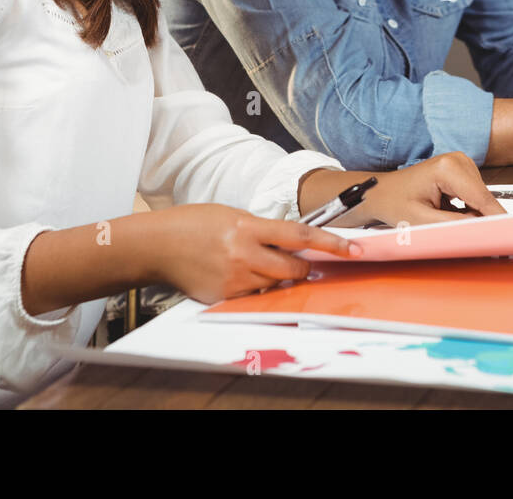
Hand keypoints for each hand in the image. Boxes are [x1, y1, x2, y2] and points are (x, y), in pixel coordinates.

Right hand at [150, 203, 361, 303]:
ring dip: (277, 277)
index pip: (300, 235)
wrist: (158, 246)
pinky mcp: (224, 297)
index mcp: (248, 228)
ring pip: (275, 285)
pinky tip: (237, 273)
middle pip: (294, 268)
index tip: (354, 250)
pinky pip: (254, 296)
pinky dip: (255, 287)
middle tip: (301, 261)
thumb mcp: (232, 215)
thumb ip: (262, 229)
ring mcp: (234, 279)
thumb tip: (291, 243)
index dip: (331, 243)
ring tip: (254, 262)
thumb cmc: (194, 224)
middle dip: (304, 267)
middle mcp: (244, 255)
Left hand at [346, 151, 505, 226]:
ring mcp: (462, 163)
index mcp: (448, 168)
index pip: (483, 199)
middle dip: (480, 220)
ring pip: (483, 200)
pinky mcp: (463, 170)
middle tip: (462, 236)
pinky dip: (468, 210)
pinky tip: (446, 212)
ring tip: (443, 219)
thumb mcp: (422, 221)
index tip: (512, 237)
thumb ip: (456, 225)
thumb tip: (485, 229)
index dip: (498, 220)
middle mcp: (459, 160)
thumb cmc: (394, 203)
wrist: (382, 192)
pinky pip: (477, 197)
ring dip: (472, 216)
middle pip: (485, 200)